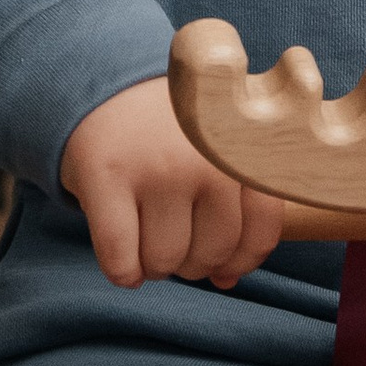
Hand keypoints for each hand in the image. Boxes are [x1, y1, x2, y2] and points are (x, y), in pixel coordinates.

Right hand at [60, 77, 286, 291]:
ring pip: (163, 262)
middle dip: (189, 259)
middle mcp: (206, 155)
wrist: (108, 84)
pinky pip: (121, 261)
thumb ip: (234, 214)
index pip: (259, 234)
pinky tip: (121, 248)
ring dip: (152, 263)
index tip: (215, 248)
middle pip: (209, 255)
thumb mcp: (218, 154)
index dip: (237, 258)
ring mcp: (157, 165)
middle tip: (172, 229)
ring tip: (145, 230)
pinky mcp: (106, 175)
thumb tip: (226, 281)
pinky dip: (122, 269)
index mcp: (243, 148)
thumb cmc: (173, 135)